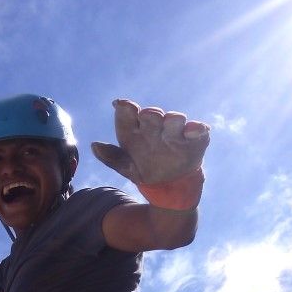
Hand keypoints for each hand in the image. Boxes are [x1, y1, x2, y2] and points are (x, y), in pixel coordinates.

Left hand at [91, 99, 209, 185]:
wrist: (169, 185)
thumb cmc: (144, 168)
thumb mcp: (126, 167)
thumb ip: (111, 157)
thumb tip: (94, 146)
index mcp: (135, 129)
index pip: (127, 114)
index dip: (125, 108)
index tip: (122, 105)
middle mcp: (155, 127)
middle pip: (151, 115)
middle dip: (150, 114)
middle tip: (148, 116)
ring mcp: (175, 132)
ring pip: (174, 120)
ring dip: (173, 120)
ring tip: (172, 122)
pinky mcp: (194, 141)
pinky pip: (197, 132)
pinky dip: (196, 129)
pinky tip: (193, 130)